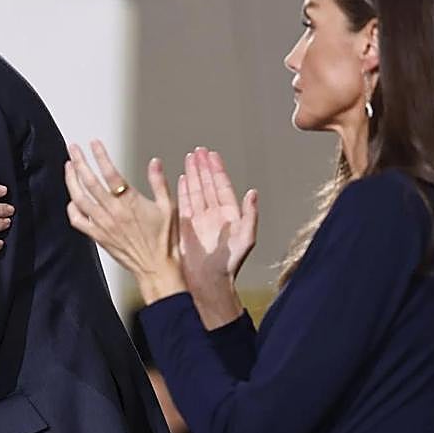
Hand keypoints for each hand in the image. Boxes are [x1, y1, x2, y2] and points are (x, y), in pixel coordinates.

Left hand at [64, 140, 185, 304]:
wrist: (156, 267)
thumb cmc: (164, 240)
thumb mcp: (168, 207)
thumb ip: (159, 182)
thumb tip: (155, 162)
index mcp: (130, 203)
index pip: (111, 174)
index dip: (100, 156)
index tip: (94, 144)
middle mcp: (113, 212)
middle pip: (90, 183)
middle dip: (79, 162)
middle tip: (73, 149)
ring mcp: (103, 224)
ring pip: (80, 199)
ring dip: (71, 181)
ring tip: (68, 166)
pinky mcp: (97, 236)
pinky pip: (78, 220)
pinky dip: (71, 208)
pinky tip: (71, 198)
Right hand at [177, 147, 256, 328]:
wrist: (208, 281)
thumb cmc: (229, 264)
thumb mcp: (246, 238)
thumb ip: (250, 214)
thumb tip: (252, 192)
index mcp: (229, 214)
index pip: (221, 186)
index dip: (217, 169)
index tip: (212, 154)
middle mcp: (213, 214)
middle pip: (207, 184)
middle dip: (203, 167)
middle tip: (198, 151)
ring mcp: (199, 219)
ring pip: (195, 190)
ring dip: (192, 174)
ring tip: (189, 158)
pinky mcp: (185, 227)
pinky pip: (184, 203)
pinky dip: (183, 190)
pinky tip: (181, 178)